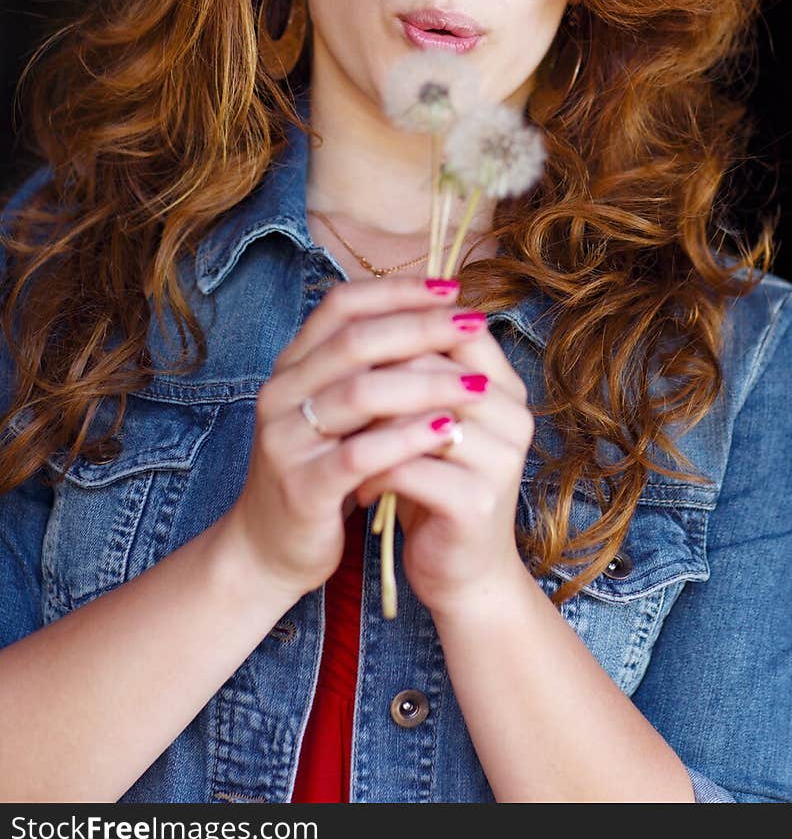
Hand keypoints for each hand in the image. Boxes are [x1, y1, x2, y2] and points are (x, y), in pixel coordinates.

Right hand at [219, 276, 493, 604]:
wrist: (268, 549)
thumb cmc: (318, 469)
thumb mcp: (336, 410)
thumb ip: (368, 367)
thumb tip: (437, 314)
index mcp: (291, 366)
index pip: (341, 305)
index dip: (397, 291)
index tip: (450, 288)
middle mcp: (281, 394)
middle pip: (355, 342)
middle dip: (422, 327)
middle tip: (473, 323)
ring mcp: (287, 440)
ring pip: (360, 394)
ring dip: (426, 382)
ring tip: (476, 382)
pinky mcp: (302, 488)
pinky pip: (359, 454)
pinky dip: (407, 438)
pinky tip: (447, 430)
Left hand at [353, 319, 534, 621]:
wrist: (463, 574)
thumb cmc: (438, 486)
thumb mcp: (432, 421)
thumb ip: (419, 371)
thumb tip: (368, 311)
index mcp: (506, 388)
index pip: (454, 331)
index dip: (400, 328)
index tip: (350, 341)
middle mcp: (513, 417)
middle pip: (433, 367)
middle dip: (376, 375)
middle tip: (330, 388)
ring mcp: (500, 460)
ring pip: (417, 415)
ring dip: (369, 426)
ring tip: (338, 437)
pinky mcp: (476, 502)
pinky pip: (409, 468)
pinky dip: (373, 471)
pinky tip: (356, 486)